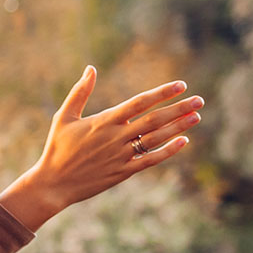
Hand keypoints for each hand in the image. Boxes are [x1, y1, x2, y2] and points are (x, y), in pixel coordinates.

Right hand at [0, 66, 201, 231]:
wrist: (53, 184)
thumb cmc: (57, 148)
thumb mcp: (63, 117)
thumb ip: (80, 92)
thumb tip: (90, 68)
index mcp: (104, 121)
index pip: (139, 103)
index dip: (161, 93)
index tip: (181, 85)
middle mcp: (116, 137)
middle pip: (154, 119)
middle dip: (179, 108)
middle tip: (199, 100)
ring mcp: (121, 155)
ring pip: (156, 138)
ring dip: (178, 127)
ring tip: (196, 116)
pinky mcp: (123, 172)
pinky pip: (150, 160)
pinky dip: (168, 150)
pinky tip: (183, 141)